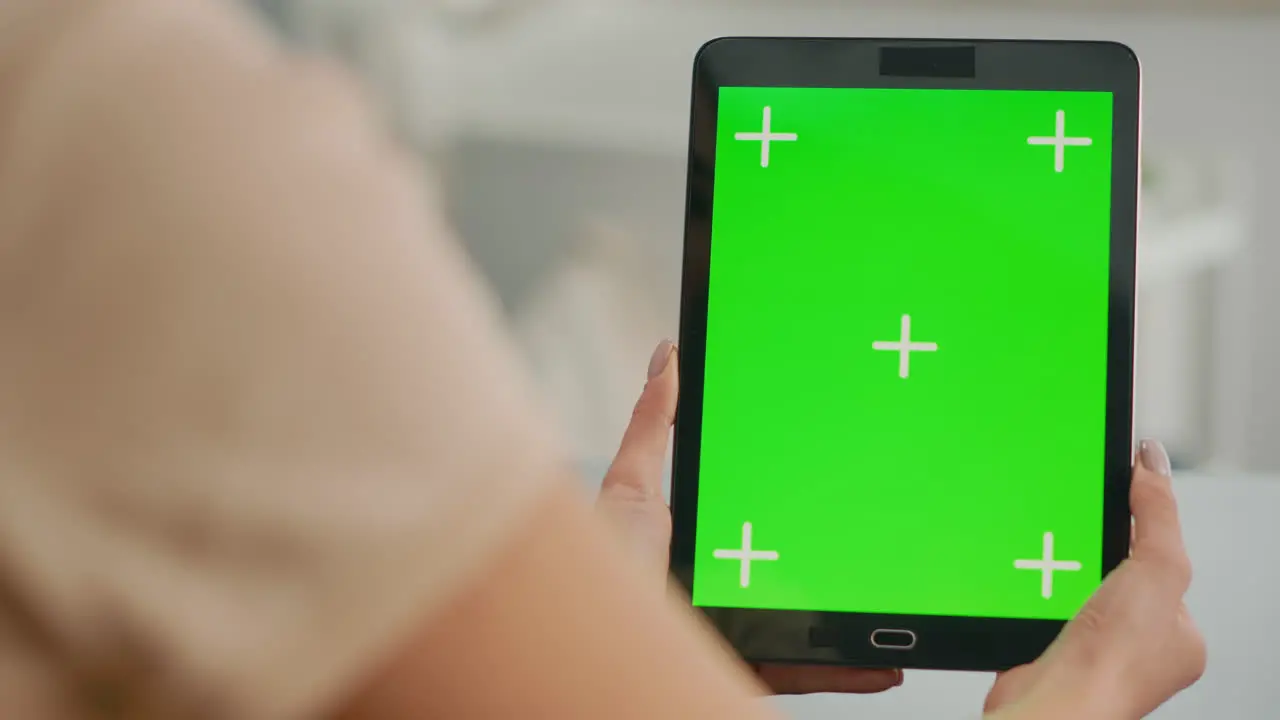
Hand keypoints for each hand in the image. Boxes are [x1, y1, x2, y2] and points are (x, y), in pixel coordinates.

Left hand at [595, 340, 903, 695]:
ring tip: (894, 604)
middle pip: (791, 565)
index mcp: (698, 538)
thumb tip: (668, 354)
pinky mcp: (746, 665)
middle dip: (837, 554)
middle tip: (880, 532)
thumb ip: (653, 426)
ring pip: (807, 622)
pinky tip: (883, 664)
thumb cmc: (596, 572)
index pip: (758, 507)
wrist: (588, 656)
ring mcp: (736, 627)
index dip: (797, 489)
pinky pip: (804, 670)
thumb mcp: (632, 487)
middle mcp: (721, 583)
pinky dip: (846, 670)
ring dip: (853, 617)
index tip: (838, 464)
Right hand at [984, 440, 1205, 719]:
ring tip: (1046, 564)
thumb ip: (1158, 516)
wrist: (1052, 705)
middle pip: (1112, 571)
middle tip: (1073, 540)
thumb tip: (1154, 463)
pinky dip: (1027, 592)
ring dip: (1053, 571)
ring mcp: (1091, 652)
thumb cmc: (1111, 665)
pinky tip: (1025, 588)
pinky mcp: (1047, 652)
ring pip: (1070, 586)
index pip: (1160, 561)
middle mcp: (1137, 647)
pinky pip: (1037, 604)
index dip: (1136, 528)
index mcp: (1177, 634)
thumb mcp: (1157, 570)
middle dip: (1089, 552)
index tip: (1111, 498)